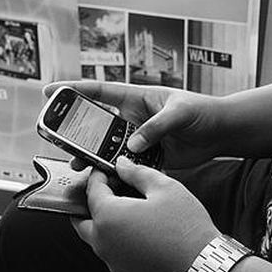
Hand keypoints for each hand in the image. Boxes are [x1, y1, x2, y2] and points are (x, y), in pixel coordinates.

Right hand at [43, 81, 225, 168]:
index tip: (51, 92)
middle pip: (98, 125)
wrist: (221, 132)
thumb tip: (133, 145)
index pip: (101, 92)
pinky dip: (115, 173)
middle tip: (60, 142)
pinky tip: (104, 180)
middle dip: (78, 133)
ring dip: (94, 157)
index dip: (75, 90)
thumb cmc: (202, 111)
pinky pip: (126, 165)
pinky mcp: (148, 157)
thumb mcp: (180, 112)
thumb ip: (156, 127)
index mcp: (138, 98)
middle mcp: (134, 118)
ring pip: (109, 148)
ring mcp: (139, 138)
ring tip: (79, 166)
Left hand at [72, 157, 218, 271]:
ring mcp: (112, 258)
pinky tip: (137, 225)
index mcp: (109, 216)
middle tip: (108, 189)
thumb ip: (138, 173)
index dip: (99, 175)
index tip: (107, 169)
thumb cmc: (185, 228)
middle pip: (82, 218)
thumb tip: (124, 166)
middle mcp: (103, 241)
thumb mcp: (164, 188)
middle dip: (91, 201)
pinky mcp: (123, 269)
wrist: (200, 262)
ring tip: (126, 206)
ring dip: (102, 219)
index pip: (92, 190)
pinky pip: (110, 249)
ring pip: (95, 236)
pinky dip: (115, 235)